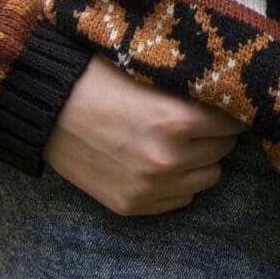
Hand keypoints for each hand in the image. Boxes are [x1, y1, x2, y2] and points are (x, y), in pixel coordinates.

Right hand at [41, 54, 246, 215]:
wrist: (47, 108)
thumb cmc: (101, 78)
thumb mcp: (154, 73)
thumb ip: (192, 88)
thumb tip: (228, 88)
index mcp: (177, 120)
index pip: (232, 121)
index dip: (228, 108)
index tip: (223, 102)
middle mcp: (167, 159)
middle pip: (223, 150)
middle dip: (216, 133)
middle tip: (200, 120)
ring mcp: (149, 187)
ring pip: (209, 177)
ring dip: (201, 159)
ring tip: (184, 142)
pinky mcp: (131, 205)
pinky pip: (181, 200)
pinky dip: (179, 182)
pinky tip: (164, 162)